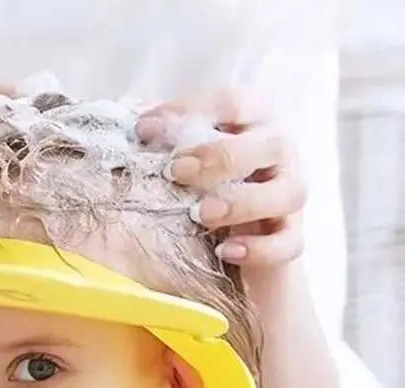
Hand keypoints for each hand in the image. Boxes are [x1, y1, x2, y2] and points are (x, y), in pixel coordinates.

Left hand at [136, 88, 306, 273]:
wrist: (229, 246)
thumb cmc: (200, 190)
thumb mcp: (180, 163)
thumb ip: (163, 142)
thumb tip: (130, 122)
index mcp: (251, 122)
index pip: (232, 101)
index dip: (188, 111)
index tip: (143, 131)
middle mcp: (279, 152)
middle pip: (270, 143)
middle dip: (220, 156)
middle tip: (175, 172)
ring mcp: (290, 196)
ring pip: (289, 193)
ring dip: (242, 203)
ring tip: (200, 215)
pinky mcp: (291, 238)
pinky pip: (288, 243)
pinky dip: (259, 249)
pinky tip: (225, 251)